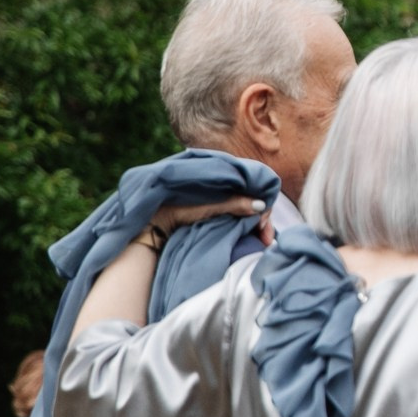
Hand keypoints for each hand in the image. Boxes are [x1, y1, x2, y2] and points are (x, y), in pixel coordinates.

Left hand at [148, 196, 266, 236]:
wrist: (150, 223)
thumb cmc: (174, 209)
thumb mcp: (207, 206)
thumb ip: (234, 203)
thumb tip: (262, 206)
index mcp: (220, 175)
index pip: (252, 187)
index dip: (262, 205)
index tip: (263, 224)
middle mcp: (223, 187)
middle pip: (252, 200)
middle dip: (262, 219)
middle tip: (267, 240)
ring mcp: (219, 201)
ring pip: (247, 211)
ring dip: (256, 225)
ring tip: (262, 241)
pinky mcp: (214, 214)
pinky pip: (238, 218)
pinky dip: (247, 228)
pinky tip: (252, 237)